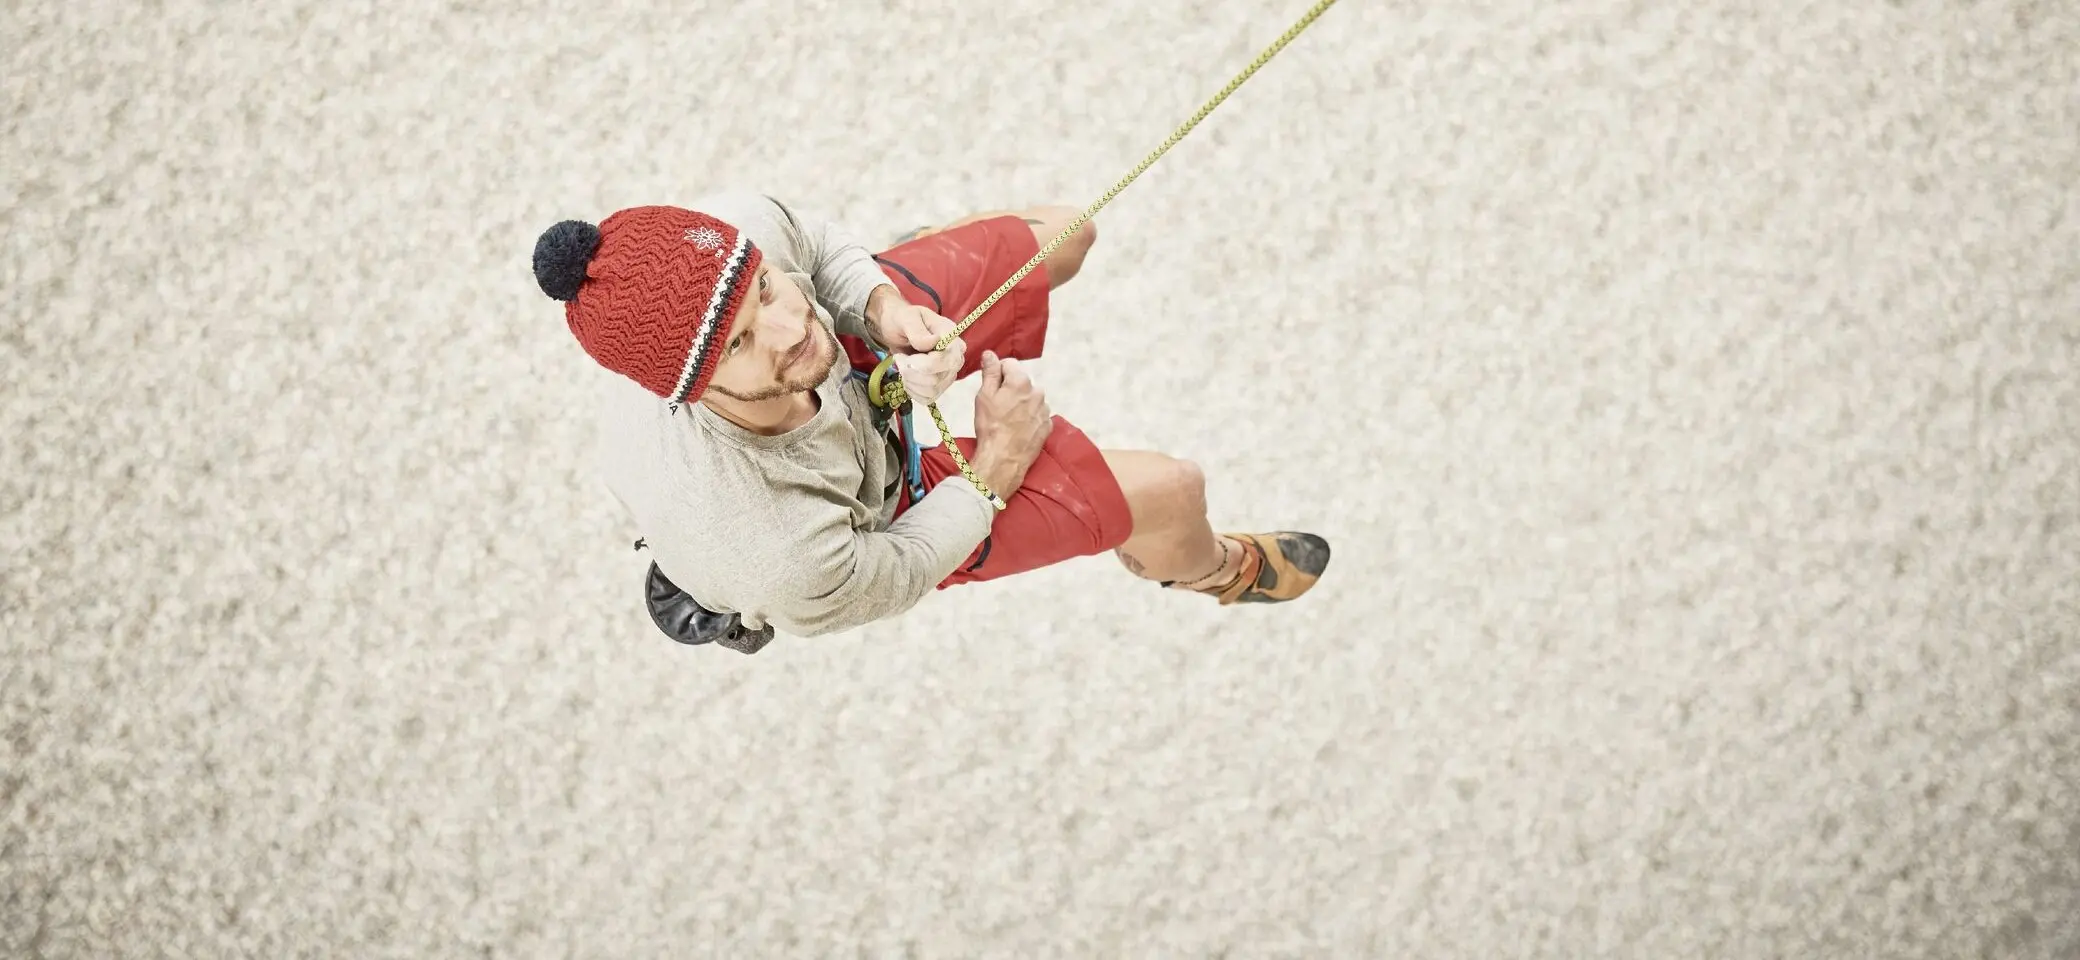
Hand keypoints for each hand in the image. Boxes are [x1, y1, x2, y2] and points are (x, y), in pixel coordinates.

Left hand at [868, 292, 966, 404]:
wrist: (897, 330)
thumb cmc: (903, 321)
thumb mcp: (907, 318)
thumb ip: (918, 330)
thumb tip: (932, 342)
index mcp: (952, 339)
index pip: (947, 361)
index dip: (923, 365)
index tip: (903, 356)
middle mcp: (955, 358)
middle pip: (937, 379)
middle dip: (911, 373)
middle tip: (899, 360)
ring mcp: (949, 374)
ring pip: (931, 390)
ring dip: (910, 382)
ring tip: (902, 366)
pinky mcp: (939, 386)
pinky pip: (927, 398)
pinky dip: (912, 391)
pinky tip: (907, 378)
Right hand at [969, 350, 1051, 497]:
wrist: (1003, 459)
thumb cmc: (990, 427)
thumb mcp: (984, 396)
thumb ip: (989, 372)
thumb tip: (990, 354)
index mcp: (1021, 381)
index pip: (1009, 364)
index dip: (997, 373)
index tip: (991, 387)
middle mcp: (1037, 392)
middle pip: (1021, 382)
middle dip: (1011, 389)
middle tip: (998, 406)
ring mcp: (1044, 410)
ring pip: (1031, 398)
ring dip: (1021, 403)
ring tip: (1008, 420)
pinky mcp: (1047, 425)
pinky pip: (1038, 414)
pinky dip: (1029, 417)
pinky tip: (1018, 428)